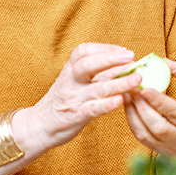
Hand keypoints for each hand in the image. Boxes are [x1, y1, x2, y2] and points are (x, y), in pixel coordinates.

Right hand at [16, 43, 141, 151]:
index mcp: (70, 69)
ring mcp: (72, 98)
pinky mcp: (75, 116)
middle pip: (86, 64)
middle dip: (110, 58)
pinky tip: (121, 101)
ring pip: (96, 88)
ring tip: (137, 79)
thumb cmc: (65, 100)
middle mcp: (69, 81)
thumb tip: (129, 62)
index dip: (105, 48)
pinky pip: (92, 109)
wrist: (39, 126)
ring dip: (118, 82)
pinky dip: (106, 104)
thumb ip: (101, 73)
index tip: (125, 50)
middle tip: (131, 57)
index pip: (84, 51)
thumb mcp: (78, 82)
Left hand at [123, 59, 175, 170]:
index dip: (159, 102)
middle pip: (159, 126)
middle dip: (143, 107)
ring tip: (127, 94)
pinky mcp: (156, 148)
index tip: (145, 89)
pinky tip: (128, 105)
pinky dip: (131, 120)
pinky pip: (140, 136)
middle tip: (132, 88)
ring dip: (133, 113)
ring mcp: (167, 145)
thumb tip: (164, 61)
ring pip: (146, 133)